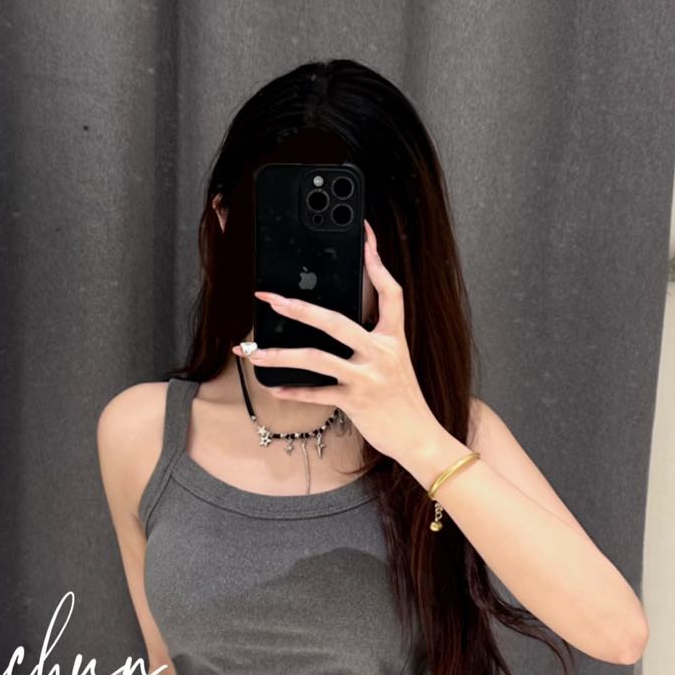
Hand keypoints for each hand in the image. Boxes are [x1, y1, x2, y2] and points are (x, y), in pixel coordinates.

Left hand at [233, 219, 444, 465]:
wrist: (419, 435)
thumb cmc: (403, 398)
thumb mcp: (395, 361)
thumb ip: (373, 340)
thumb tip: (338, 323)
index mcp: (393, 338)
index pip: (390, 292)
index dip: (378, 263)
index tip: (365, 238)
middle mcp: (381, 353)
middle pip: (336, 321)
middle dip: (300, 308)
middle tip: (272, 298)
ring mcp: (368, 378)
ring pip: (317, 358)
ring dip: (281, 354)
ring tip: (255, 352)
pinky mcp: (356, 402)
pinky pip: (318, 394)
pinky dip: (294, 391)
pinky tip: (276, 388)